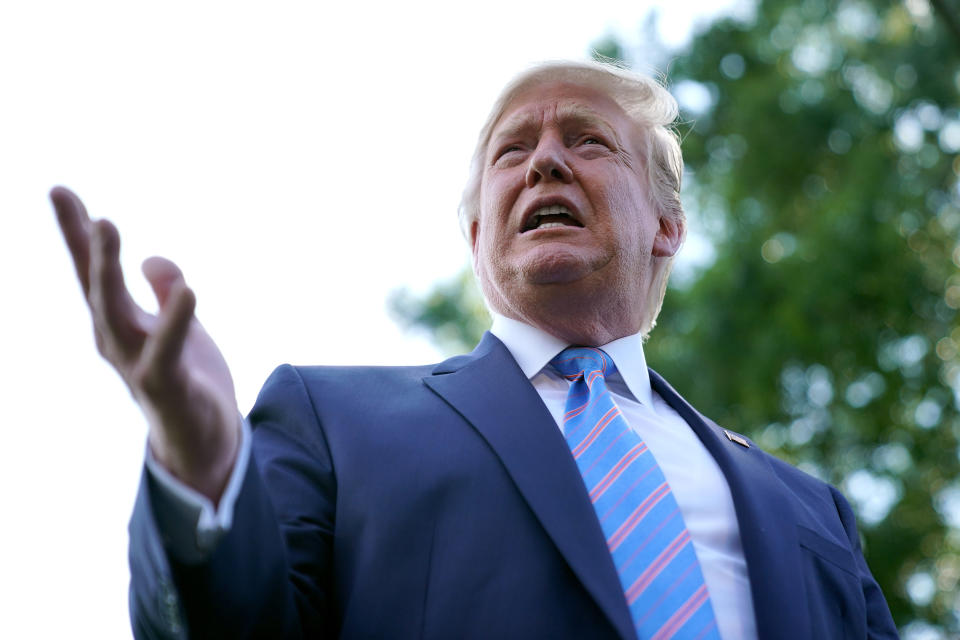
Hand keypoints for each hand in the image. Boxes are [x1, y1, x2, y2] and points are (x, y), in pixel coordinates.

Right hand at [51, 186, 239, 502]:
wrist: (202, 439)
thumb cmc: (185, 377)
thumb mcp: (179, 324)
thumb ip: (164, 291)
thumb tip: (153, 259)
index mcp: (119, 321)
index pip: (93, 270)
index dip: (76, 231)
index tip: (60, 189)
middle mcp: (117, 339)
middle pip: (93, 283)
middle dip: (81, 240)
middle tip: (61, 193)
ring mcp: (135, 362)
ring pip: (114, 311)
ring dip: (107, 268)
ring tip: (107, 223)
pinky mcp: (165, 384)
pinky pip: (168, 349)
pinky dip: (176, 321)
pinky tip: (189, 291)